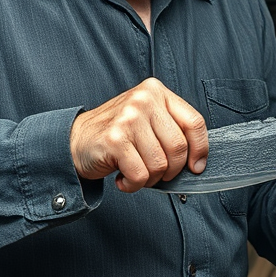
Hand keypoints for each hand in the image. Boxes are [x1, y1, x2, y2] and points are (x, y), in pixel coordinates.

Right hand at [69, 78, 207, 192]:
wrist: (75, 140)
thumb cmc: (117, 134)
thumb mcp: (148, 120)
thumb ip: (172, 130)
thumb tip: (198, 162)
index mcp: (156, 92)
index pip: (194, 122)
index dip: (200, 150)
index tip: (195, 167)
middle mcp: (143, 100)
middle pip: (179, 147)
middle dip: (171, 170)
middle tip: (156, 173)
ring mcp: (128, 118)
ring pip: (160, 164)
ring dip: (150, 179)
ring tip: (135, 171)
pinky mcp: (114, 139)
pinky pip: (140, 175)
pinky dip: (133, 185)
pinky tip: (122, 177)